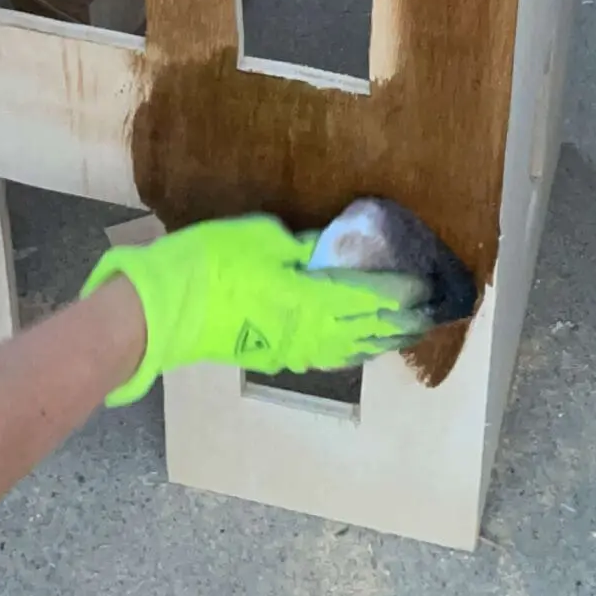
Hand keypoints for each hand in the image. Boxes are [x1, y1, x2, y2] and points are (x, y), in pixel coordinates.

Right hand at [81, 215, 430, 406]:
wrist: (165, 307)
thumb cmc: (210, 263)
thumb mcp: (261, 237)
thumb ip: (301, 246)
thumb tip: (328, 251)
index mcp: (311, 298)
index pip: (369, 296)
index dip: (400, 291)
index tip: (426, 284)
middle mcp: (309, 330)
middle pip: (366, 328)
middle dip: (400, 320)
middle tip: (431, 313)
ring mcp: (290, 348)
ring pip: (347, 349)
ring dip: (379, 340)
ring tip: (403, 334)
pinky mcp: (271, 354)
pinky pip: (324, 357)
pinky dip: (348, 352)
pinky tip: (354, 351)